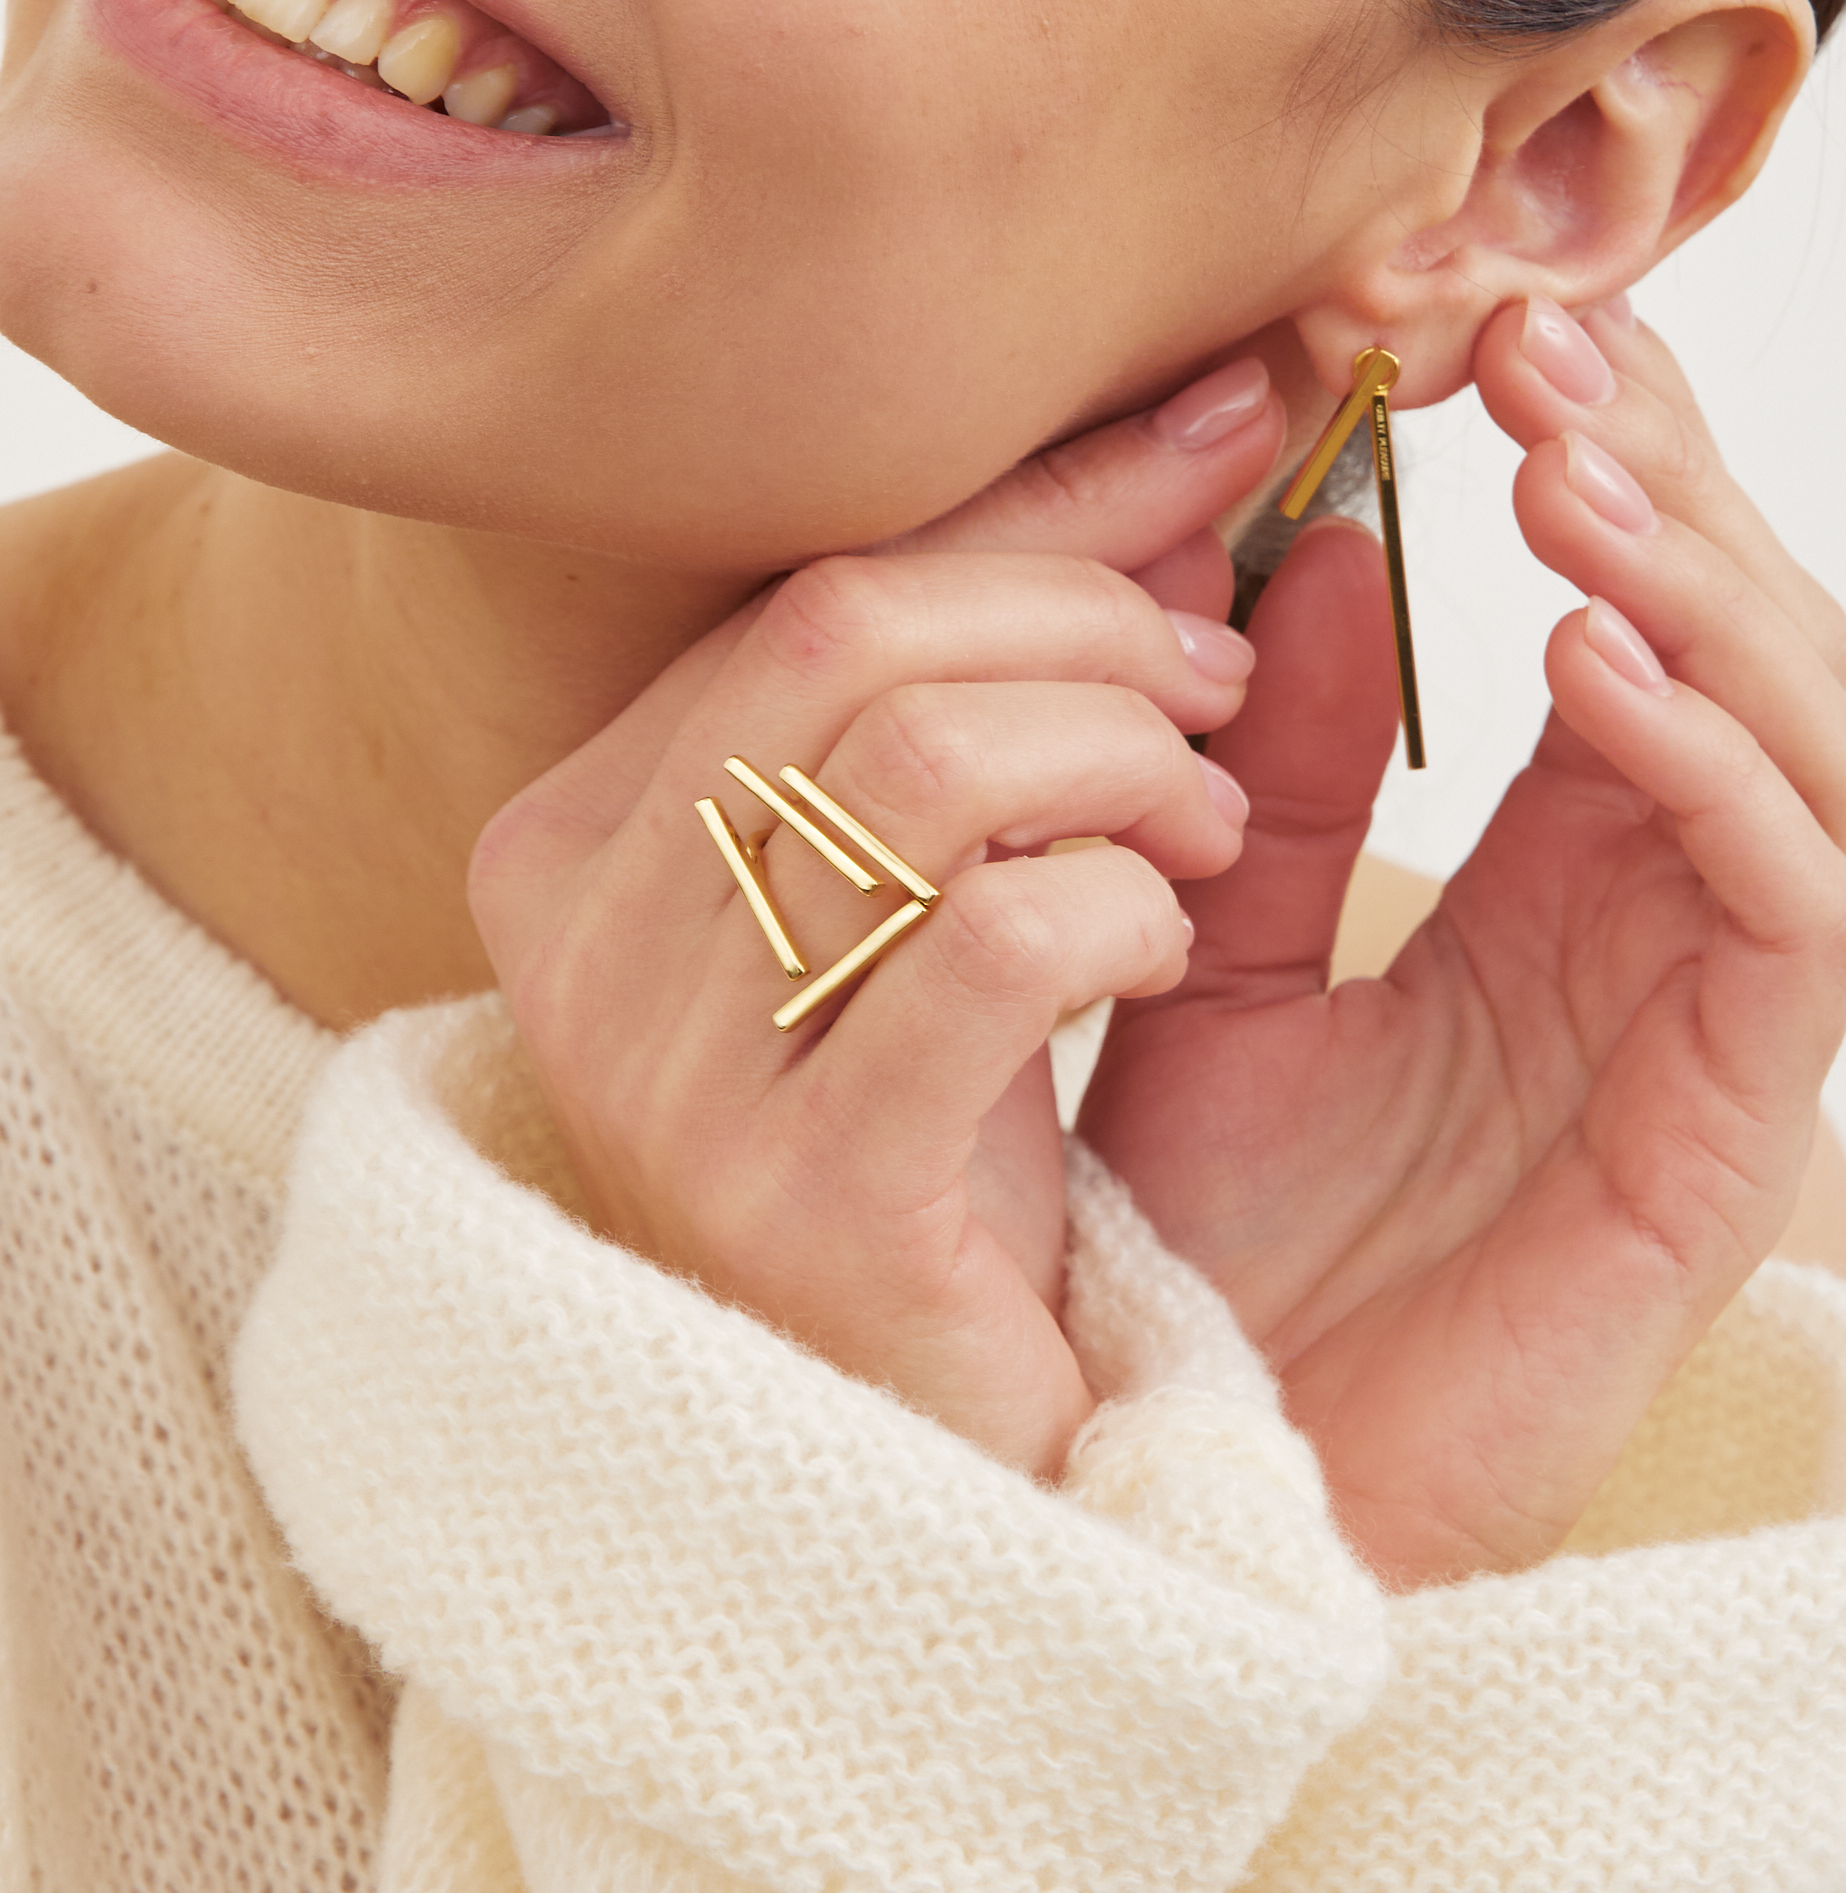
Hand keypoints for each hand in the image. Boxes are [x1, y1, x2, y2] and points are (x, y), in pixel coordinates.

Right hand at [467, 361, 1283, 1477]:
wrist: (920, 1462)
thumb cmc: (936, 1142)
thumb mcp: (950, 878)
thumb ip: (1023, 675)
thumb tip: (1191, 448)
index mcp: (582, 827)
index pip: (814, 579)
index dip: (1036, 499)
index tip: (1222, 430)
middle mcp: (577, 930)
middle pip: (855, 632)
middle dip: (1091, 615)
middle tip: (1221, 674)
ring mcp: (664, 1068)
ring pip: (929, 762)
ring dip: (1126, 755)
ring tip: (1208, 820)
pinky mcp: (794, 1194)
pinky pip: (996, 942)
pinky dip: (1124, 902)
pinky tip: (1165, 946)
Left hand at [1078, 299, 1845, 1584]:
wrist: (1197, 1477)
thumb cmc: (1213, 1227)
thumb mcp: (1207, 937)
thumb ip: (1271, 760)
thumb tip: (1314, 540)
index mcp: (1556, 859)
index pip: (1643, 608)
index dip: (1602, 455)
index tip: (1490, 325)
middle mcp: (1663, 915)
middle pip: (1760, 640)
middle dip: (1673, 480)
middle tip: (1542, 362)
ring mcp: (1715, 1014)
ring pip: (1821, 745)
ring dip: (1710, 591)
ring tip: (1566, 489)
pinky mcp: (1736, 1125)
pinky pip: (1794, 904)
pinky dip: (1715, 762)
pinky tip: (1593, 667)